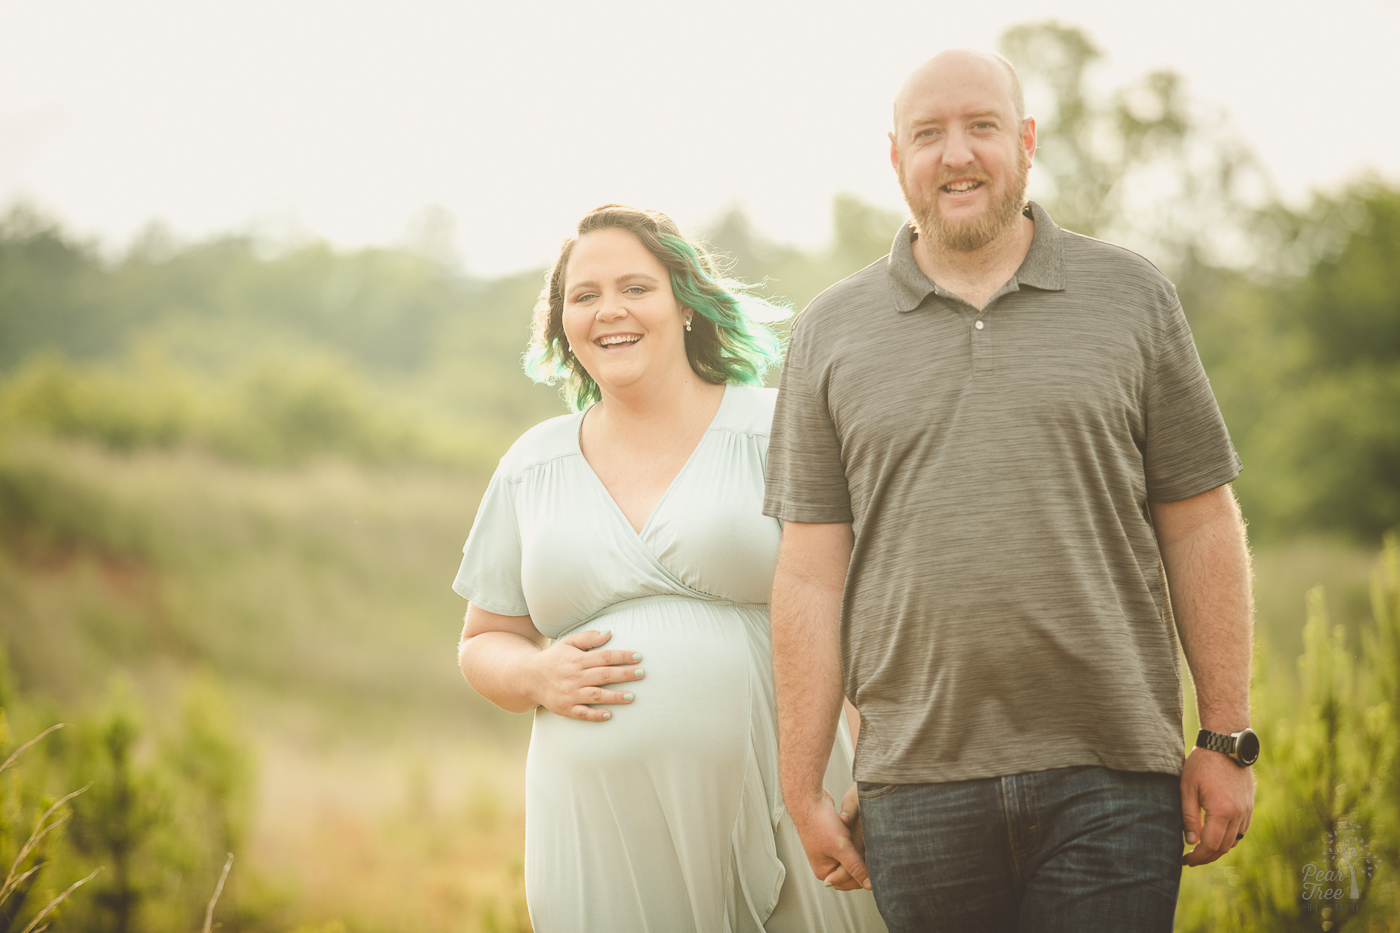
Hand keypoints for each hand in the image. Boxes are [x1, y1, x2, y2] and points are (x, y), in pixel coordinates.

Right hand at [528, 629, 643, 721]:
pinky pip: (582, 713)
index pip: (604, 657)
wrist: (528, 678)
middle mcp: (575, 677)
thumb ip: (588, 638)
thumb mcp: (568, 642)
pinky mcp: (565, 708)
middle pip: (603, 675)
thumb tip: (609, 633)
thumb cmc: (554, 658)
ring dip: (614, 697)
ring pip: (595, 695)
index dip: (622, 656)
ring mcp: (570, 694)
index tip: (638, 657)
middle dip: (624, 674)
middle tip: (641, 674)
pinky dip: (595, 715)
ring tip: (631, 697)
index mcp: (577, 659)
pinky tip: (609, 715)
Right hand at [789, 790, 871, 891]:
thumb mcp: (842, 849)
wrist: (809, 800)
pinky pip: (848, 847)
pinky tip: (861, 835)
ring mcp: (828, 852)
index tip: (878, 866)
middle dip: (862, 865)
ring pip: (851, 859)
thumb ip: (856, 868)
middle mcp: (826, 864)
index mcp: (825, 872)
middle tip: (873, 854)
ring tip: (867, 844)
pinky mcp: (832, 840)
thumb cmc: (821, 824)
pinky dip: (855, 844)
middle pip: (851, 872)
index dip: (864, 876)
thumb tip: (870, 886)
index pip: (850, 883)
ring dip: (859, 853)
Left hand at [1180, 746, 1253, 865]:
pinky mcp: (1249, 806)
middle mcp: (1238, 814)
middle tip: (1190, 860)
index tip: (1185, 860)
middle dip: (1207, 857)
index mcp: (1221, 811)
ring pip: (1234, 841)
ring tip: (1201, 851)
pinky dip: (1228, 838)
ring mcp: (1246, 811)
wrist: (1226, 745)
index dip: (1198, 856)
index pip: (1210, 845)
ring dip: (1218, 849)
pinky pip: (1241, 831)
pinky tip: (1215, 836)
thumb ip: (1188, 816)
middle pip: (1223, 847)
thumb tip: (1191, 841)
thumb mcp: (1187, 788)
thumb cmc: (1202, 764)